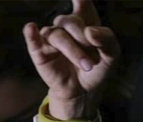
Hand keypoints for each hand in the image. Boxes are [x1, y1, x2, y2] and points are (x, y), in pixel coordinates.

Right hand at [23, 0, 119, 119]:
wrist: (85, 91)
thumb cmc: (98, 68)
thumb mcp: (111, 56)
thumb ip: (107, 39)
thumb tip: (89, 31)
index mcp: (85, 21)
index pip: (82, 3)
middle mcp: (67, 26)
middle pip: (70, 20)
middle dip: (83, 38)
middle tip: (94, 58)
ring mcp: (51, 37)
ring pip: (57, 34)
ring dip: (73, 50)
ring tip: (86, 66)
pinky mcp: (39, 51)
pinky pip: (33, 38)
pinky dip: (31, 34)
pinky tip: (31, 28)